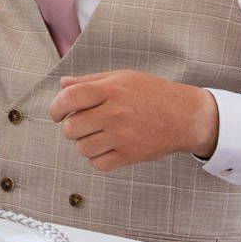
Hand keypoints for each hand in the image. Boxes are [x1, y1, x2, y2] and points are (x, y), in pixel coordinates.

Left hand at [49, 71, 219, 170]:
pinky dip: (97, 158)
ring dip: (83, 143)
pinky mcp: (130, 155)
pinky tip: (106, 147)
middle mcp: (114, 113)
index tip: (57, 113)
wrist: (185, 115)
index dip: (55, 107)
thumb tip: (62, 85)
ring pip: (82, 148)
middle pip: (70, 127)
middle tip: (81, 123)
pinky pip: (98, 163)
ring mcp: (122, 136)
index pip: (68, 99)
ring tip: (96, 134)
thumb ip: (89, 81)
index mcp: (110, 90)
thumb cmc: (152, 93)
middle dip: (70, 126)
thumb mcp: (121, 78)